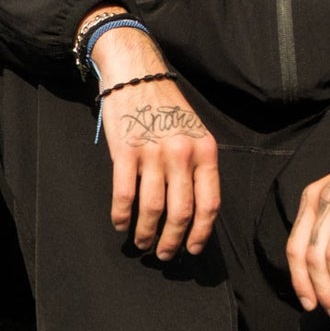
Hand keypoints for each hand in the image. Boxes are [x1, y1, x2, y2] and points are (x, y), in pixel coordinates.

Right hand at [87, 12, 219, 259]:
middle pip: (181, 211)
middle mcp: (182, 154)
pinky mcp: (125, 151)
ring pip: (152, 208)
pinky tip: (120, 224)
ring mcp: (153, 153)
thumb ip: (198, 167)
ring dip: (146, 232)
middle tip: (164, 255)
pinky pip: (124, 194)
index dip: (200, 232)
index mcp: (205, 151)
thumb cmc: (166, 108)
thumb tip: (196, 213)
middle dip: (172, 240)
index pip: (209, 203)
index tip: (192, 249)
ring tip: (141, 243)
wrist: (137, 75)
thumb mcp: (194, 133)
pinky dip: (121, 215)